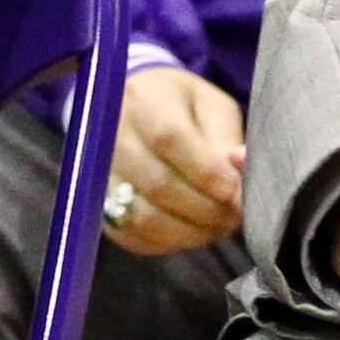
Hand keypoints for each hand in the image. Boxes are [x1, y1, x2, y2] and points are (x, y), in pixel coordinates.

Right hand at [107, 66, 243, 257]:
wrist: (137, 113)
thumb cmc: (182, 108)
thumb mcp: (211, 108)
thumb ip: (226, 140)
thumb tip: (241, 168)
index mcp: (141, 97)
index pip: (168, 138)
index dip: (206, 172)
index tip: (234, 190)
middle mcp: (109, 135)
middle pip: (157, 184)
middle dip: (206, 208)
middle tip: (235, 213)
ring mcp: (98, 174)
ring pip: (144, 218)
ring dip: (190, 231)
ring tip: (219, 225)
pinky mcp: (100, 206)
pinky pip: (134, 236)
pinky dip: (171, 242)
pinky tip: (193, 230)